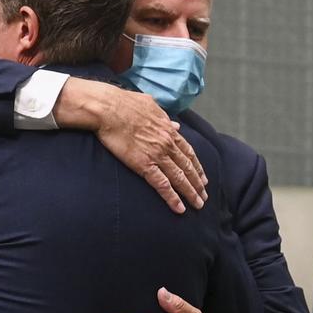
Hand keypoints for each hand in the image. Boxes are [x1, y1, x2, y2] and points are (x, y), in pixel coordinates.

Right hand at [55, 79, 205, 213]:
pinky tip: (179, 208)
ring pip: (180, 178)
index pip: (188, 152)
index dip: (197, 166)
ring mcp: (157, 155)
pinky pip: (162, 185)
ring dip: (191, 193)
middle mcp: (167, 143)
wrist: (108, 108)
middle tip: (204, 196)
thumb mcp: (151, 105)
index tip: (202, 177)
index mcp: (168, 130)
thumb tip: (175, 124)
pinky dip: (172, 198)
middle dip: (198, 183)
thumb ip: (165, 117)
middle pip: (188, 167)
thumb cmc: (124, 103)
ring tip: (198, 204)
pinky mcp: (144, 165)